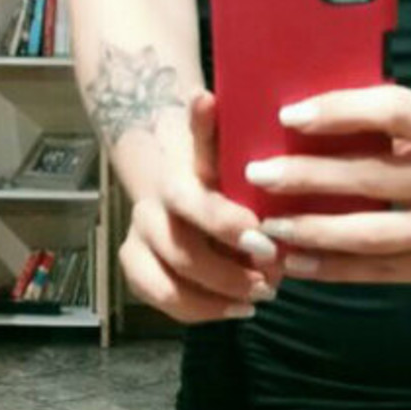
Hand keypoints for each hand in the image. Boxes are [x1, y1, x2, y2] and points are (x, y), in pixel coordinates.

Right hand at [118, 89, 283, 321]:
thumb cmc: (213, 164)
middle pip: (181, 253)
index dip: (224, 224)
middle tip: (272, 279)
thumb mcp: (221, 145)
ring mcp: (138, 244)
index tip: (264, 240)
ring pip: (167, 285)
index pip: (190, 202)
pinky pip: (165, 302)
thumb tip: (206, 97)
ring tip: (261, 296)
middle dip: (229, 273)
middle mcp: (148, 213)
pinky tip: (239, 309)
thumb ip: (215, 132)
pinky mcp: (137, 270)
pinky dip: (204, 312)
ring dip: (216, 298)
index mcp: (173, 181)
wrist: (170, 173)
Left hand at [245, 85, 410, 286]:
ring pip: (370, 234)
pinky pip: (376, 272)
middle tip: (258, 173)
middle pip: (372, 178)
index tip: (291, 114)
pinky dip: (331, 268)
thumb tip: (314, 123)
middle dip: (307, 177)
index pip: (396, 112)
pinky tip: (295, 261)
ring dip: (312, 230)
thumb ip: (399, 127)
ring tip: (268, 224)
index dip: (341, 111)